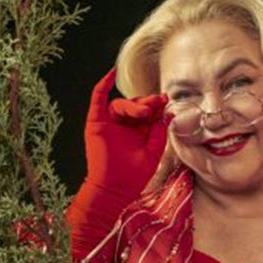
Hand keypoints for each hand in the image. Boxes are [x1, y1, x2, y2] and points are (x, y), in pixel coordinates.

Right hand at [80, 66, 170, 202]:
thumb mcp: (153, 152)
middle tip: (158, 102)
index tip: (166, 101)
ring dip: (134, 104)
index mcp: (137, 132)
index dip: (156, 106)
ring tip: (145, 111)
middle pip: (135, 105)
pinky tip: (111, 73)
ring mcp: (108, 123)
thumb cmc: (133, 176)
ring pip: (121, 103)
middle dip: (148, 102)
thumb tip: (167, 113)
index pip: (147, 113)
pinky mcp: (95, 123)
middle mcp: (122, 126)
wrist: (114, 189)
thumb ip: (159, 132)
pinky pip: (97, 99)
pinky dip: (103, 84)